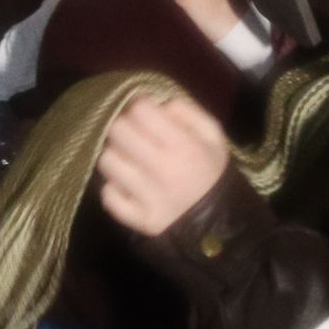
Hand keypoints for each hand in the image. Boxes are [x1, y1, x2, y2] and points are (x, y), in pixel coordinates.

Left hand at [96, 94, 230, 237]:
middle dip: (123, 126)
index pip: (139, 110)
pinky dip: (114, 189)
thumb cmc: (212, 173)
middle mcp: (163, 170)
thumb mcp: (213, 136)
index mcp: (184, 146)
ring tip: (130, 160)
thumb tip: (155, 102)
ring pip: (107, 160)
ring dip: (116, 156)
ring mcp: (148, 198)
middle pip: (117, 131)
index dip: (139, 105)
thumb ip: (186, 111)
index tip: (144, 112)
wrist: (221, 225)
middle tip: (133, 134)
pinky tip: (128, 186)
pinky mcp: (139, 220)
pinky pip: (108, 196)